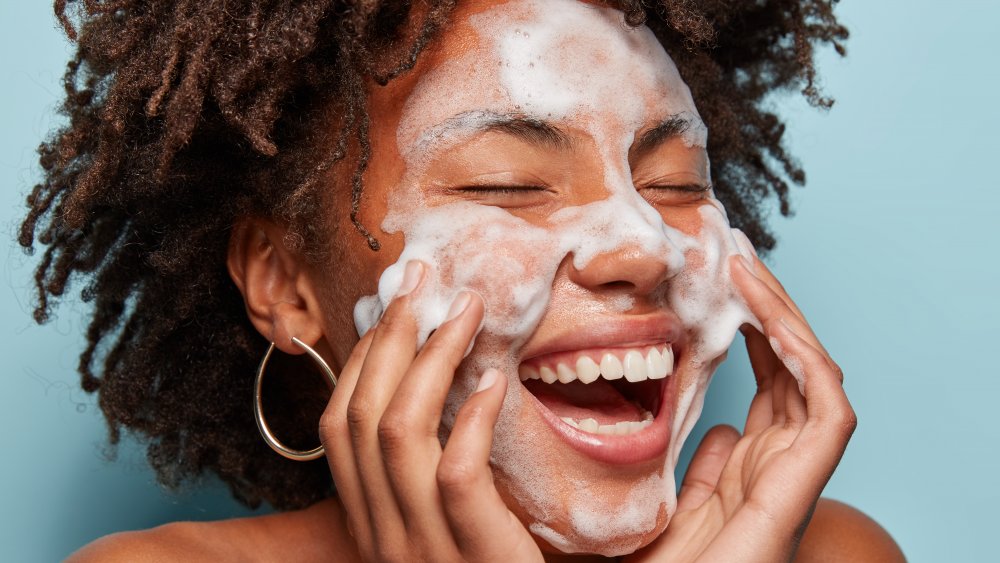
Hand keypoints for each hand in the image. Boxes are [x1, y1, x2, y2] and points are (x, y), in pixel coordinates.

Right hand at [319, 261, 543, 562]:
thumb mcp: (444, 532)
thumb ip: (432, 480)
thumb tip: (452, 400)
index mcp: (371, 522)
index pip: (340, 425)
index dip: (362, 357)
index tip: (395, 303)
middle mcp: (382, 533)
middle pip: (360, 415)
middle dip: (388, 338)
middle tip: (423, 280)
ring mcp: (421, 548)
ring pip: (398, 432)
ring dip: (429, 360)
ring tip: (467, 313)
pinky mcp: (473, 557)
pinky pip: (455, 473)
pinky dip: (472, 420)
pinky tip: (496, 383)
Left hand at [625, 255, 855, 561]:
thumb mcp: (673, 505)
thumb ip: (701, 466)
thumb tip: (716, 424)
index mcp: (753, 464)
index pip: (770, 382)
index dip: (756, 331)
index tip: (724, 286)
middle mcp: (780, 461)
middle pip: (792, 368)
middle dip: (772, 309)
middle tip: (738, 256)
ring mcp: (794, 469)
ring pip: (812, 375)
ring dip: (785, 317)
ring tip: (747, 269)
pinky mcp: (802, 481)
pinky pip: (828, 410)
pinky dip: (806, 360)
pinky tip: (770, 322)